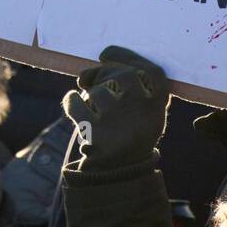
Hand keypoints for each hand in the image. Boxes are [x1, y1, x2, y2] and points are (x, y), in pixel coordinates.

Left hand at [62, 46, 170, 170]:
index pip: (154, 73)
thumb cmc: (129, 134)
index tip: (107, 53)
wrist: (119, 174)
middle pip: (124, 75)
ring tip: (92, 106)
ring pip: (98, 92)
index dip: (129, 56)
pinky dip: (70, 100)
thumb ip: (129, 87)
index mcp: (156, 109)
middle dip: (104, 73)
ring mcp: (118, 124)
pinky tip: (72, 102)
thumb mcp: (143, 114)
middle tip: (92, 80)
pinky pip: (76, 105)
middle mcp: (141, 114)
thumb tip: (88, 71)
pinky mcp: (96, 135)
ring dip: (89, 94)